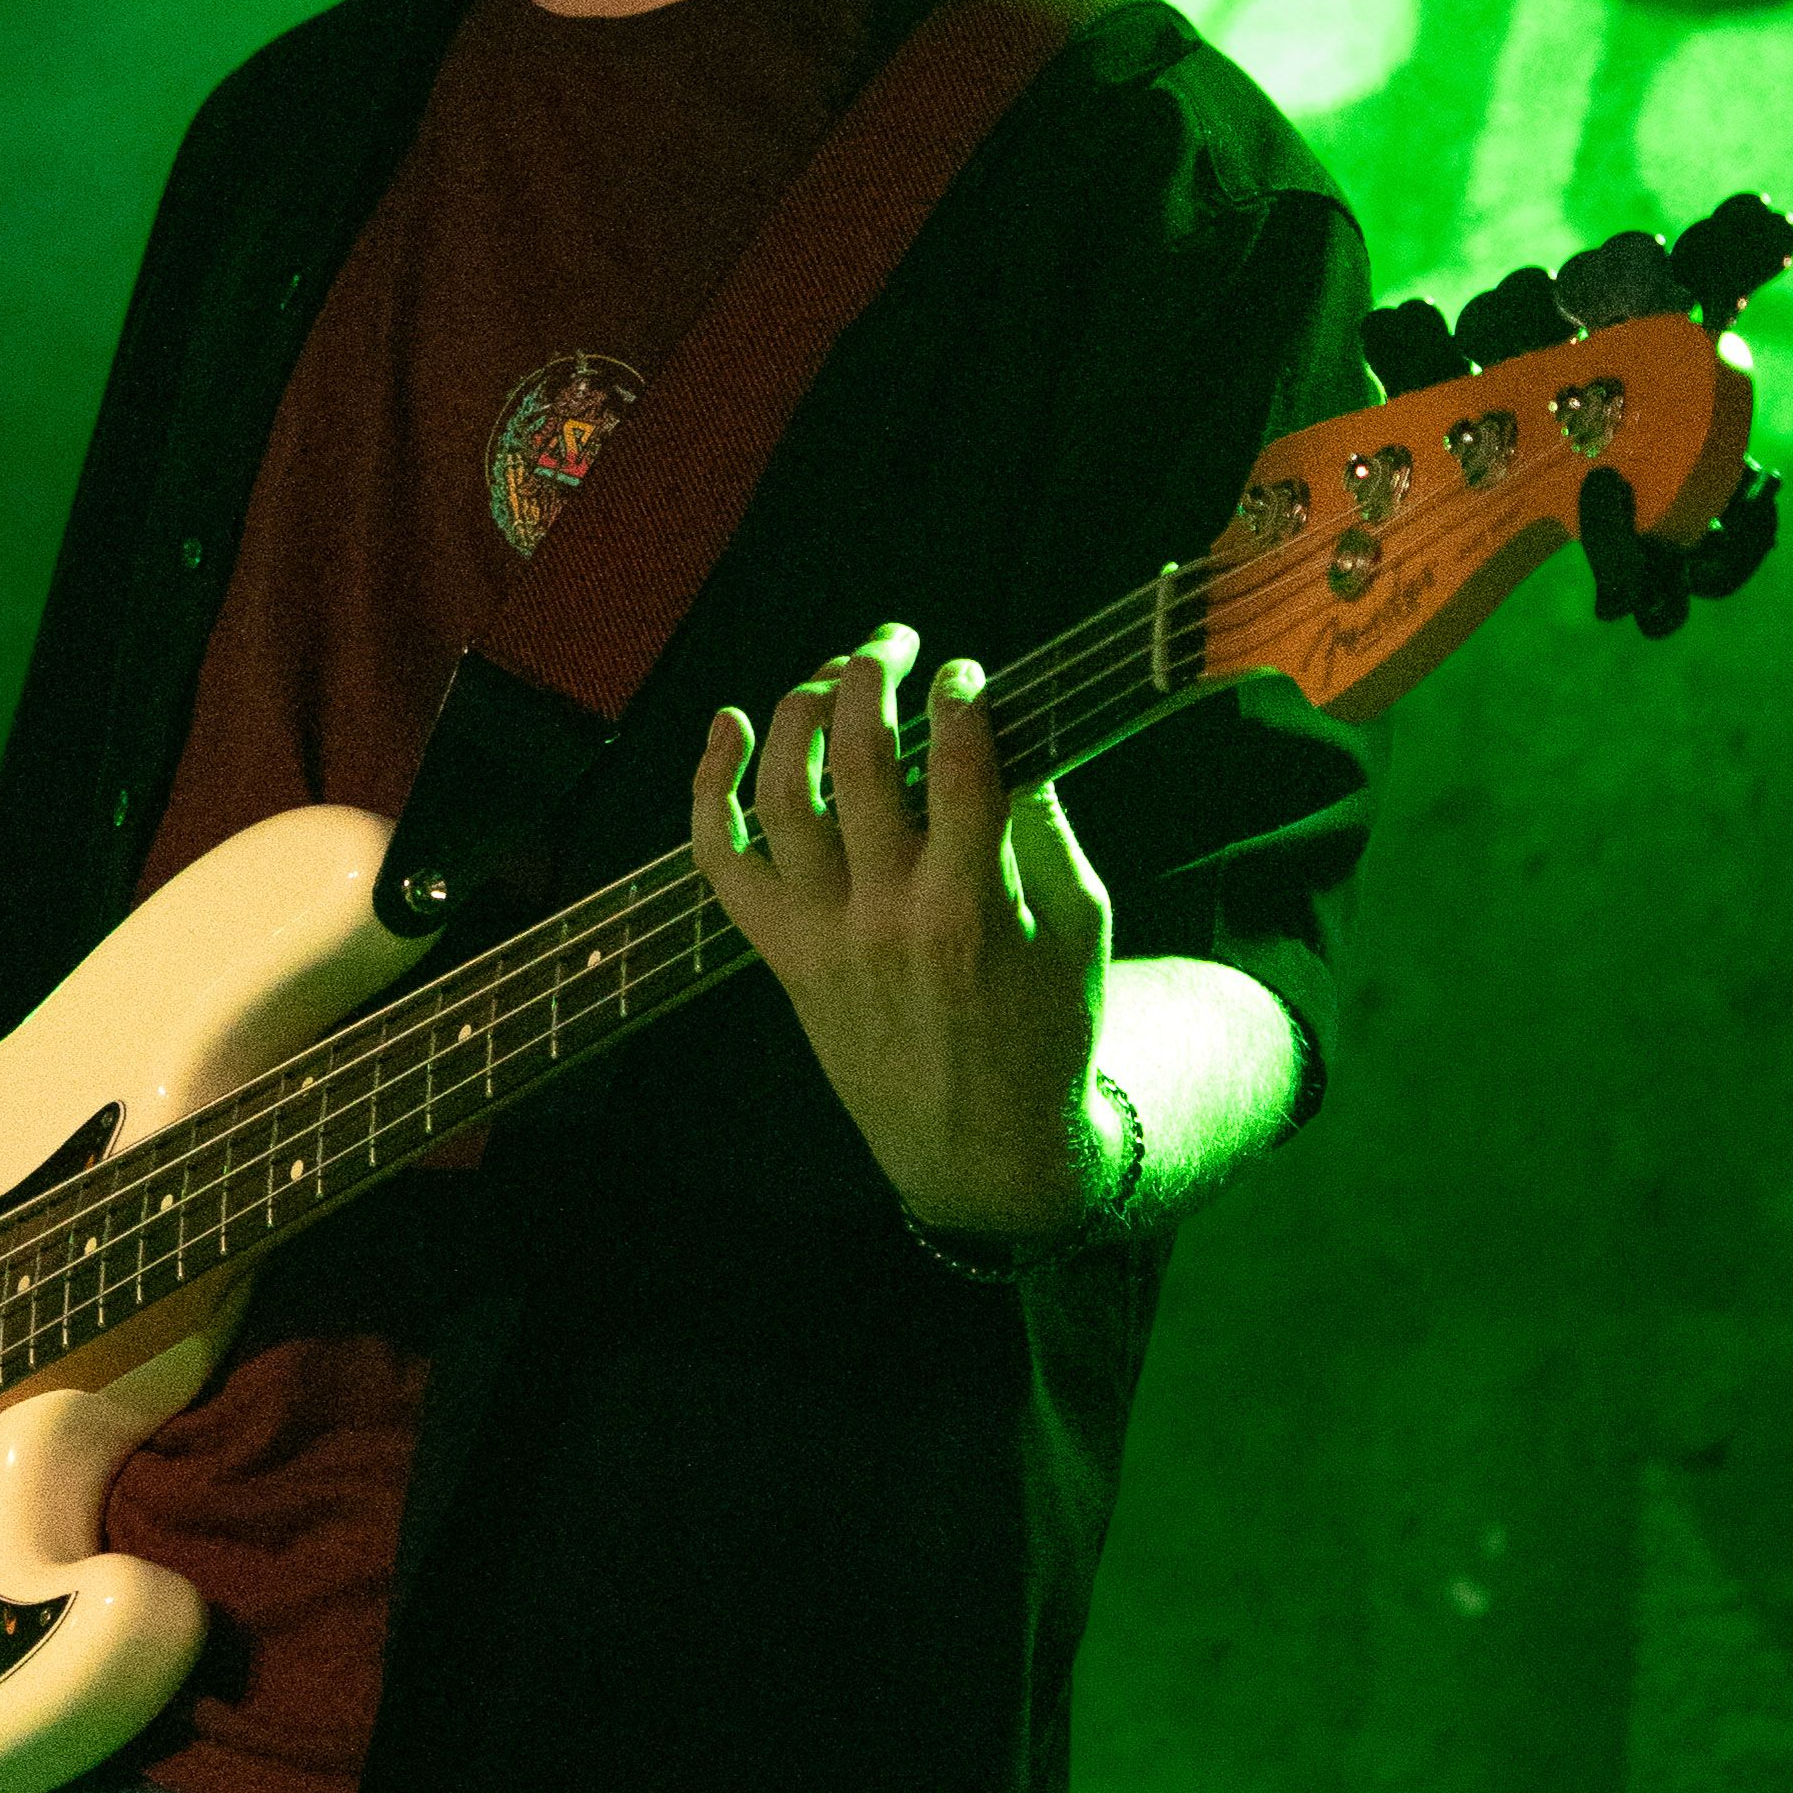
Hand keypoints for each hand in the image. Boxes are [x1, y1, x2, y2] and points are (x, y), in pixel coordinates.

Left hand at [689, 620, 1114, 1239]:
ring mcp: (823, 936)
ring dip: (798, 712)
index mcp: (973, 907)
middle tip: (893, 643)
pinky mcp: (781, 956)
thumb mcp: (1082, 934)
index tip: (965, 671)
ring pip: (784, 795)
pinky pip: (721, 862)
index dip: (959, 698)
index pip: (959, 767)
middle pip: (861, 761)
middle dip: (873, 676)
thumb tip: (1013, 743)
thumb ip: (1048, 836)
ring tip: (831, 675)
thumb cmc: (1045, 1032)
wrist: (980, 1149)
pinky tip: (726, 724)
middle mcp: (887, 915)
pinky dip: (709, 788)